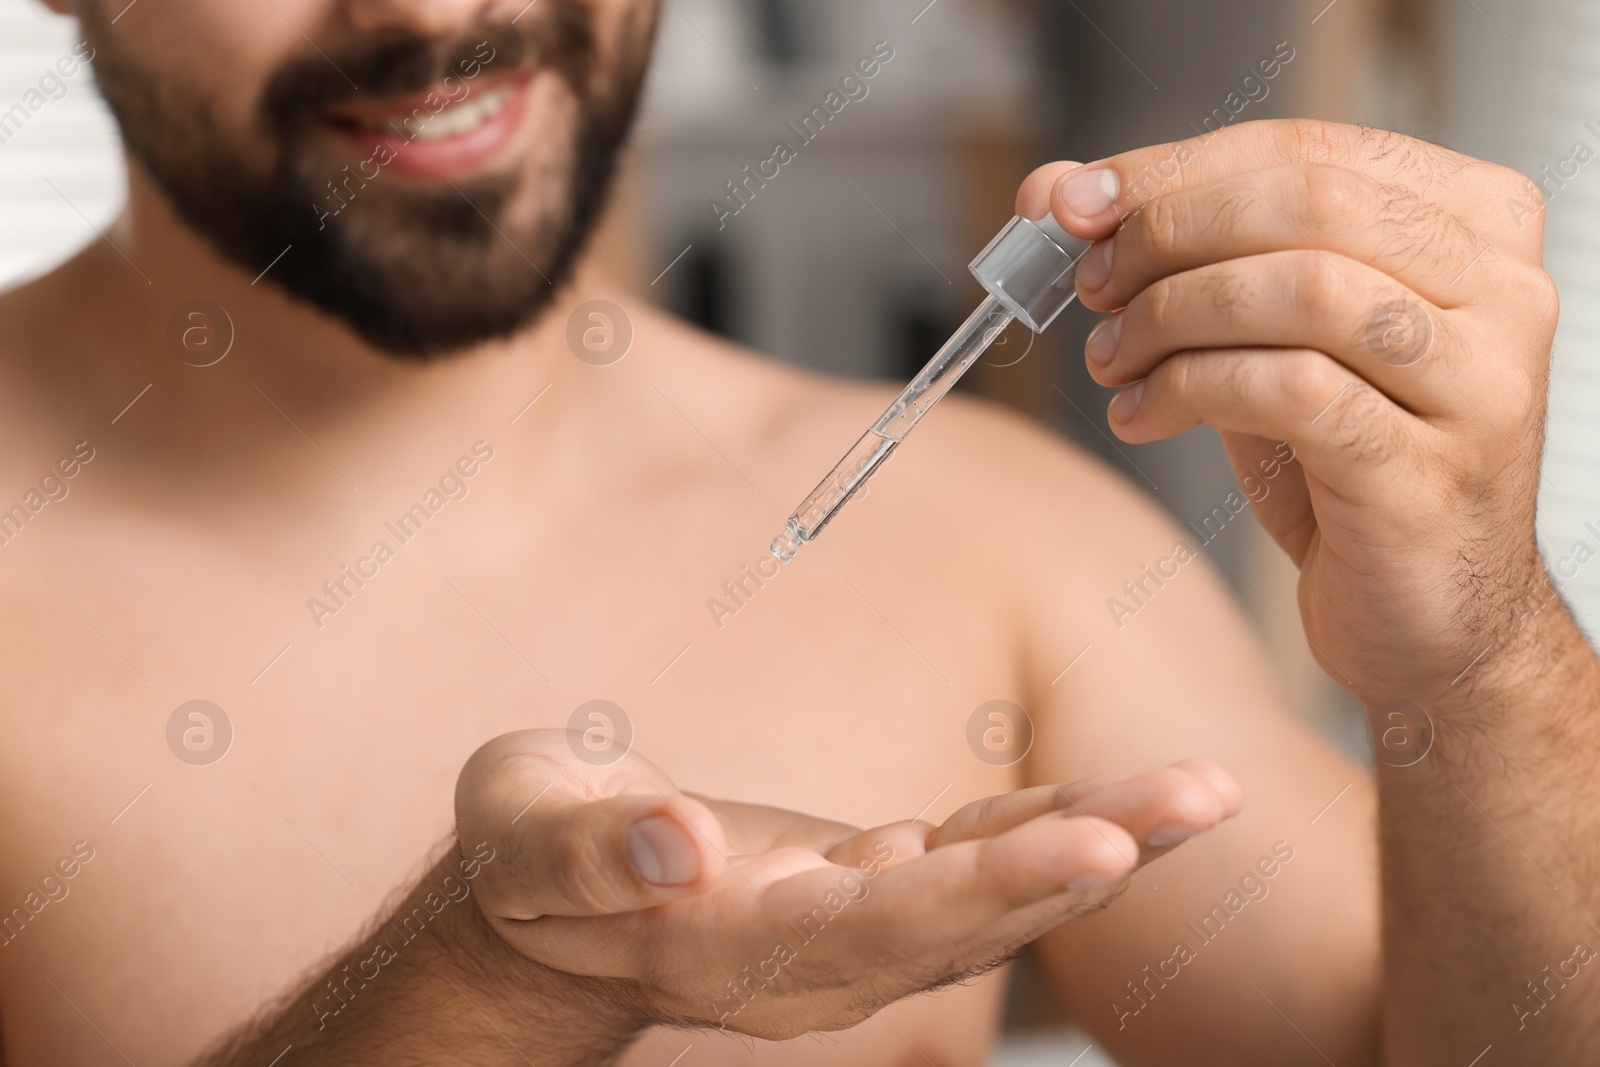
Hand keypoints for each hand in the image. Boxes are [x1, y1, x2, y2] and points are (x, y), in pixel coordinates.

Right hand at [454, 729, 1237, 1039]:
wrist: (534, 911)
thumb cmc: (523, 856)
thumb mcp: (527, 839)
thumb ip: (595, 852)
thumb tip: (676, 847)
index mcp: (735, 945)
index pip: (887, 923)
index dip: (993, 884)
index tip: (1098, 841)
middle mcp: (814, 957)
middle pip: (974, 917)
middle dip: (1092, 857)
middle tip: (1203, 797)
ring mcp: (846, 928)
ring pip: (992, 894)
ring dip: (1098, 844)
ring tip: (1200, 793)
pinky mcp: (859, 887)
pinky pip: (968, 861)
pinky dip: (1044, 826)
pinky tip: (1114, 800)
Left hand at [1021, 120, 1559, 706]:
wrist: (1431, 616)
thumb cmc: (1349, 468)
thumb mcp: (1264, 341)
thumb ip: (1183, 260)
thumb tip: (1059, 192)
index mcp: (1474, 226)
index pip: (1308, 149)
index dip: (1174, 168)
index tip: (1077, 204)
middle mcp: (1502, 290)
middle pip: (1309, 201)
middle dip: (1169, 233)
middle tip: (1094, 283)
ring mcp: (1480, 382)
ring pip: (1303, 289)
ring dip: (1172, 315)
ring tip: (1112, 359)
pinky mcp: (1431, 470)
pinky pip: (1292, 390)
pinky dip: (1189, 391)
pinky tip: (1141, 415)